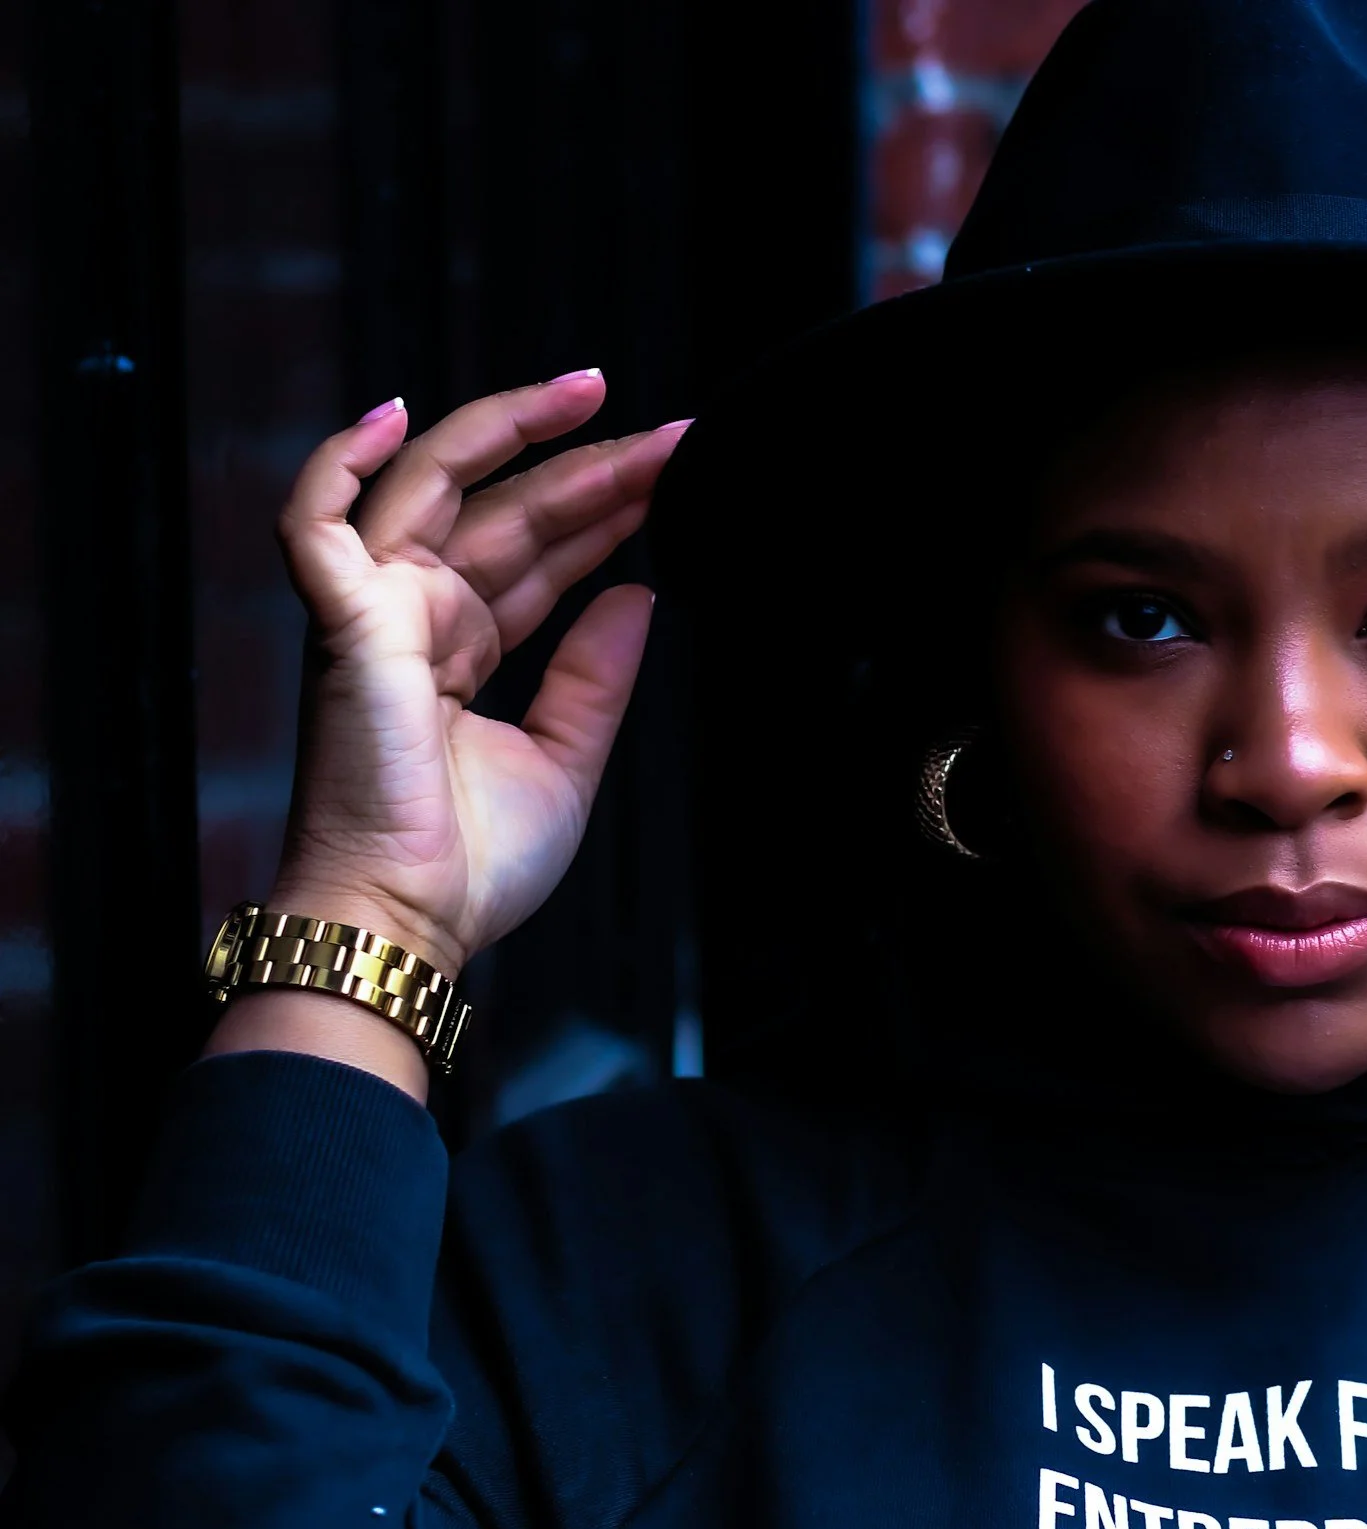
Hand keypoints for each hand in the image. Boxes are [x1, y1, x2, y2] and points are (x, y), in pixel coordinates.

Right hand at [266, 374, 686, 977]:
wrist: (413, 918)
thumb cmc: (469, 863)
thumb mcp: (567, 758)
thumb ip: (597, 675)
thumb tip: (641, 592)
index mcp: (463, 650)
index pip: (540, 555)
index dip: (604, 511)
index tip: (674, 477)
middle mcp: (418, 619)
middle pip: (509, 511)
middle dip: (592, 467)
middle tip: (672, 436)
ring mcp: (377, 614)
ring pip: (440, 489)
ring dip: (514, 435)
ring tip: (596, 396)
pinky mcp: (345, 624)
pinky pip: (316, 520)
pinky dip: (339, 461)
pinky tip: (391, 412)